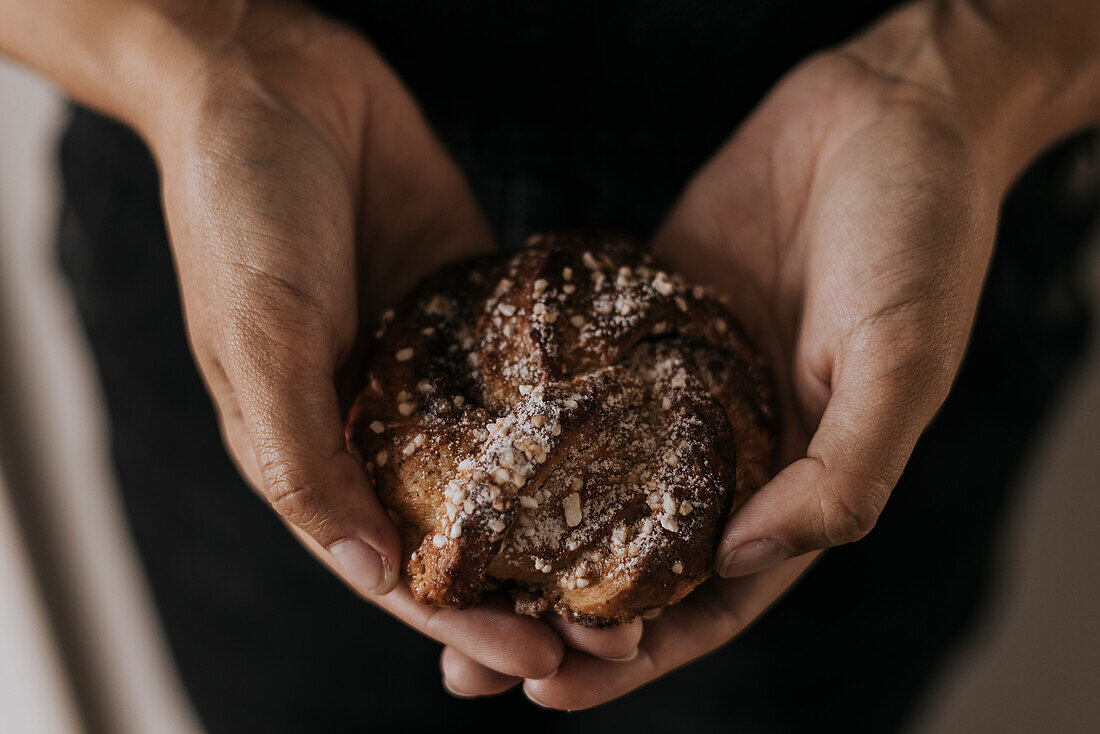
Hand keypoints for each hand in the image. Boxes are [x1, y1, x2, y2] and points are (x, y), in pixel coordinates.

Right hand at [144, 2, 638, 680]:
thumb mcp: (255, 339)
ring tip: (640, 568)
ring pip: (508, 469)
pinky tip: (637, 452)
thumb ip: (305, 458)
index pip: (394, 564)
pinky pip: (532, 379)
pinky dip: (576, 421)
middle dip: (532, 592)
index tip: (540, 663)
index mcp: (317, 448)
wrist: (271, 82)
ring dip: (566, 525)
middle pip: (466, 533)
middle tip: (619, 639)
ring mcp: (434, 370)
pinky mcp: (476, 312)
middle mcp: (380, 423)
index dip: (462, 623)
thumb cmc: (239, 211)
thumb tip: (369, 573)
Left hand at [515, 6, 1021, 707]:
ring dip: (527, 538)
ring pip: (590, 485)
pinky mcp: (642, 324)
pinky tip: (468, 452)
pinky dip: (530, 427)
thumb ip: (841, 471)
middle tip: (468, 660)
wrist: (884, 113)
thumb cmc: (919, 235)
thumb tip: (742, 558)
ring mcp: (678, 390)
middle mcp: (729, 450)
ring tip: (449, 577)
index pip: (708, 599)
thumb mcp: (901, 360)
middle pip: (632, 559)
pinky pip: (578, 389)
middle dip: (558, 616)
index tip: (555, 684)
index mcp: (797, 481)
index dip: (638, 654)